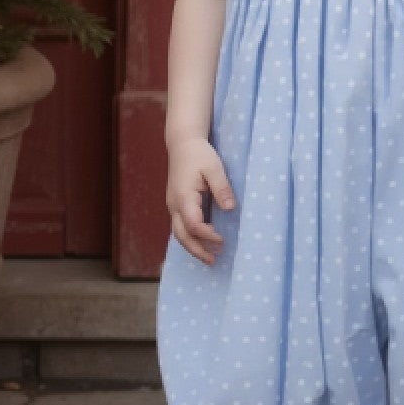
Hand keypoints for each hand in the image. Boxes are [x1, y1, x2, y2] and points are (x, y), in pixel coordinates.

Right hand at [166, 135, 235, 265]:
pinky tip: (203, 243)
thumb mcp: (214, 168)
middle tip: (213, 261)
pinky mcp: (176, 204)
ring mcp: (173, 206)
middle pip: (181, 235)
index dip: (207, 235)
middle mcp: (174, 205)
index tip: (223, 240)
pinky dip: (190, 237)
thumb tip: (230, 208)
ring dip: (193, 247)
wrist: (183, 144)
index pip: (193, 225)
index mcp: (183, 197)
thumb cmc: (199, 154)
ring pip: (179, 233)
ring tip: (210, 258)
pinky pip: (180, 226)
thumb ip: (222, 188)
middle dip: (197, 250)